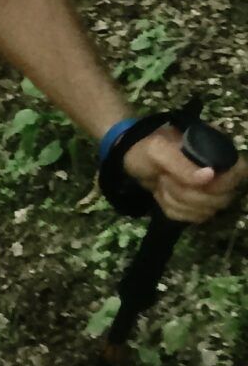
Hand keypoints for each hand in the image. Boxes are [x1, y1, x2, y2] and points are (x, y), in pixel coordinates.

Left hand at [125, 127, 246, 224]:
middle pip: (221, 198)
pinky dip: (172, 208)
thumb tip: (210, 176)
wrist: (128, 157)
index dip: (220, 183)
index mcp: (214, 150)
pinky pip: (190, 218)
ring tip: (162, 182)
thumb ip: (182, 164)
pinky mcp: (193, 205)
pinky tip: (163, 194)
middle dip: (188, 193)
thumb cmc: (144, 147)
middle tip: (165, 178)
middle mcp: (217, 172)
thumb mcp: (158, 150)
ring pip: (206, 211)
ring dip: (177, 201)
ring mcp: (206, 191)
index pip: (238, 172)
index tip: (196, 181)